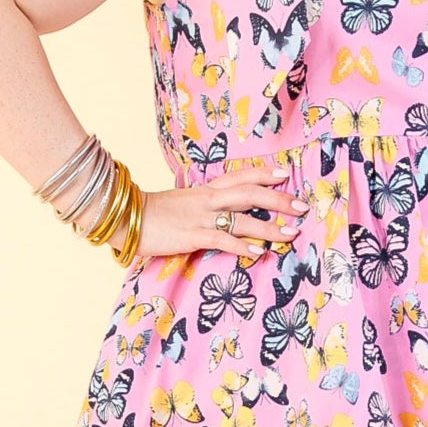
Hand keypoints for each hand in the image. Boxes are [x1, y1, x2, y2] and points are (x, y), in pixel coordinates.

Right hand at [129, 166, 308, 262]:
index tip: (286, 174)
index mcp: (206, 189)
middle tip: (302, 207)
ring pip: (243, 217)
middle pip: (250, 193)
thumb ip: (204, 204)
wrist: (125, 216)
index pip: (240, 176)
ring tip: (291, 234)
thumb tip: (223, 212)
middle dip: (279, 200)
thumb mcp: (183, 202)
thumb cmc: (154, 213)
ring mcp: (200, 216)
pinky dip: (242, 245)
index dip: (264, 174)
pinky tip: (258, 253)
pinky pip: (222, 239)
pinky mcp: (191, 235)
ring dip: (269, 226)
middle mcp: (207, 199)